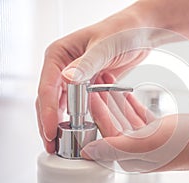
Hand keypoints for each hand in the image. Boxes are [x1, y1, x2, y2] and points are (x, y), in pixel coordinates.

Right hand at [35, 8, 150, 152]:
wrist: (141, 32)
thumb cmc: (122, 31)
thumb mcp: (104, 46)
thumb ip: (86, 63)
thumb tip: (66, 79)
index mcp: (60, 54)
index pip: (47, 86)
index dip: (47, 111)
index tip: (50, 131)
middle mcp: (65, 66)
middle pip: (51, 99)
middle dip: (50, 122)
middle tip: (52, 144)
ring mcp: (77, 76)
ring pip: (64, 103)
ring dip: (63, 122)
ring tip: (63, 142)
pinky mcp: (90, 83)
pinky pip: (81, 102)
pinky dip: (80, 115)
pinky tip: (79, 127)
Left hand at [81, 73, 188, 172]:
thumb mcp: (150, 141)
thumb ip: (116, 147)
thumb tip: (88, 151)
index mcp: (133, 157)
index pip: (107, 132)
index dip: (97, 112)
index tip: (89, 94)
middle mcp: (140, 151)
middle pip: (115, 124)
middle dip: (105, 104)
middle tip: (97, 84)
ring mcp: (151, 140)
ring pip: (127, 119)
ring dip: (117, 102)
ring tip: (108, 84)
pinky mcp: (161, 131)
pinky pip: (141, 117)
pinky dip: (133, 105)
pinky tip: (126, 95)